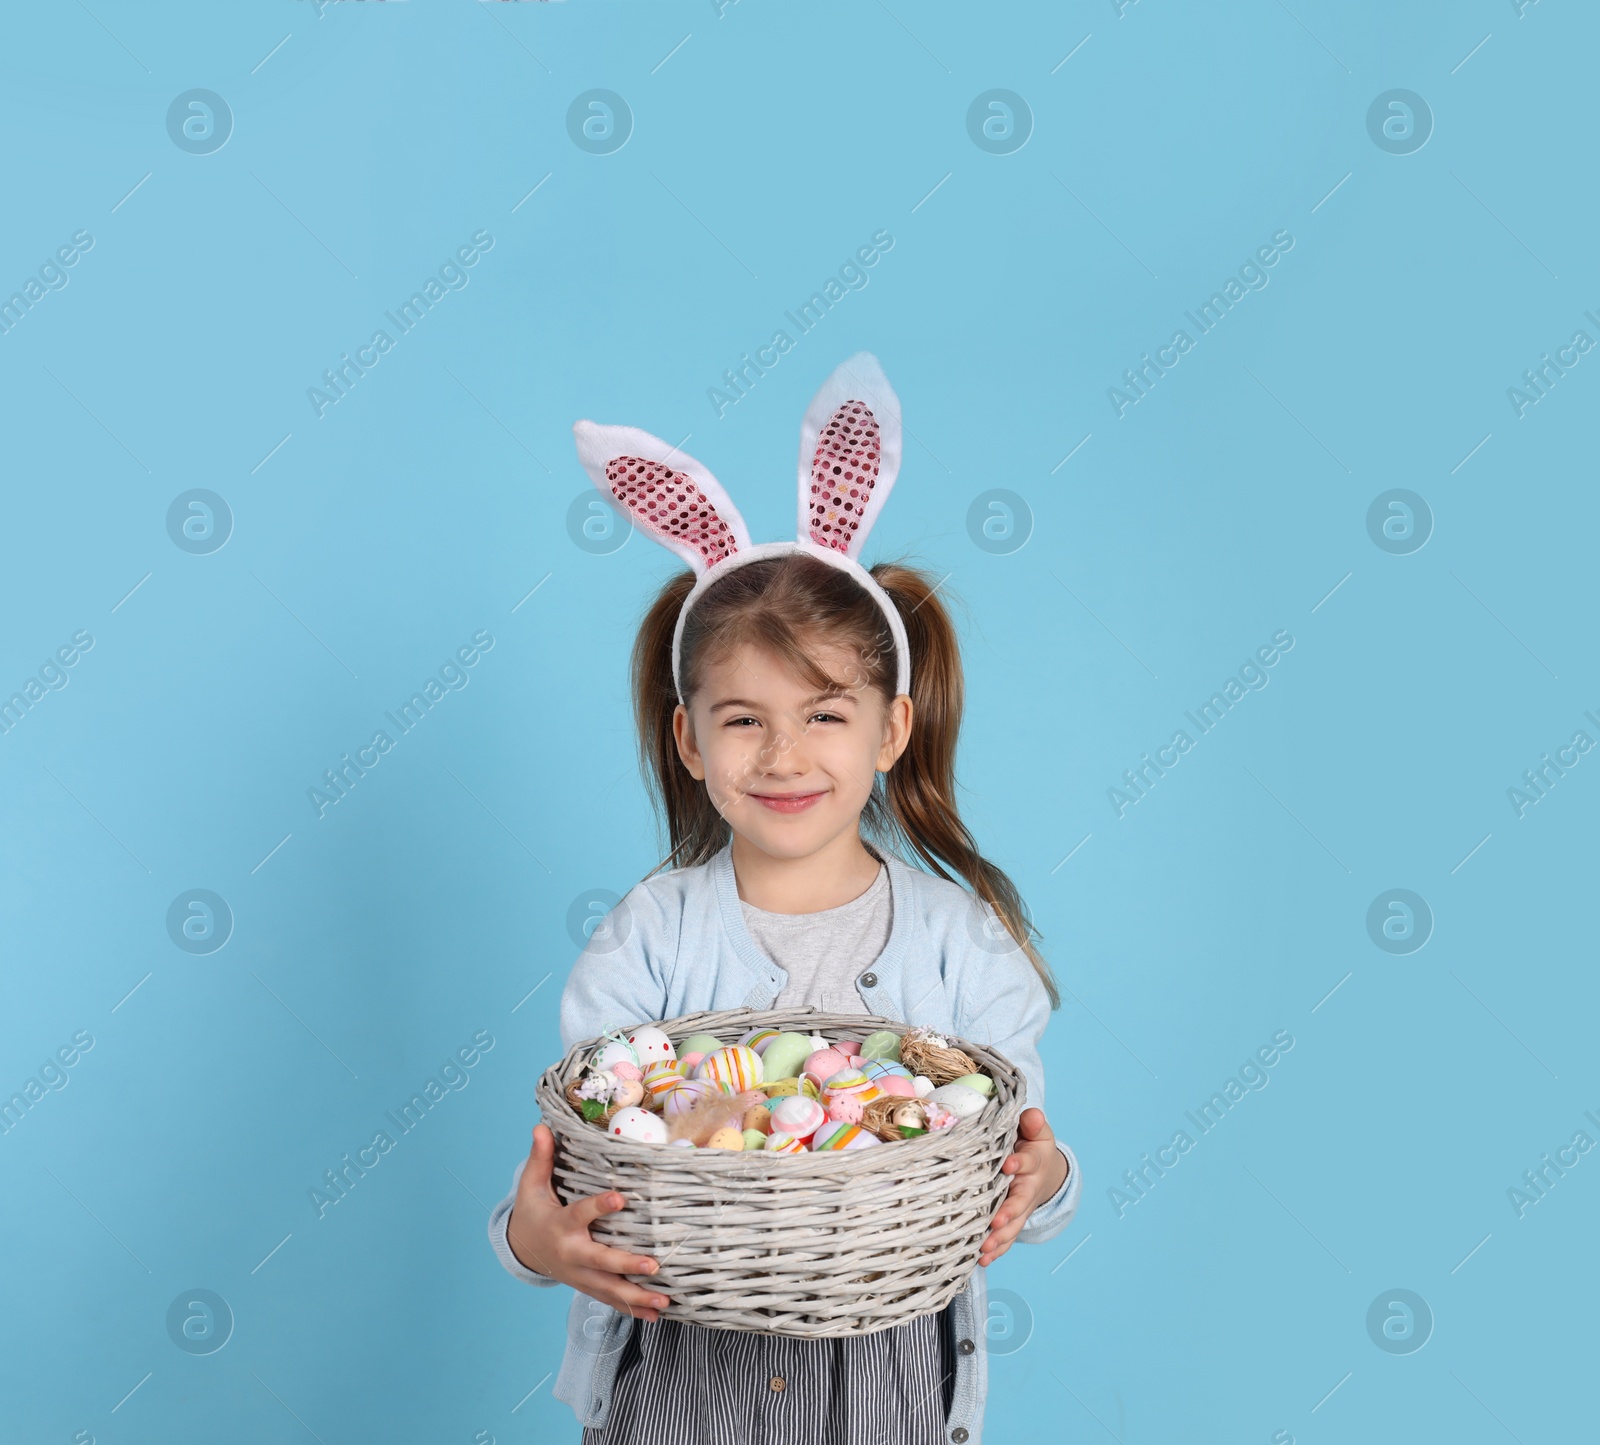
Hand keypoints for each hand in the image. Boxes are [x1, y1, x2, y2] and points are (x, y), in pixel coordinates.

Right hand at [505, 1123, 670, 1320]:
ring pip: (610, 1289)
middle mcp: (572, 1253)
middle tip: (653, 1265)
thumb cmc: (534, 1210)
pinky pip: (611, 1300)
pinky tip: (657, 1314)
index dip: (599, 1206)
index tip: (620, 1198)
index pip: (581, 1214)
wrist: (523, 1248)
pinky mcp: (588, 1285)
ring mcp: (581, 1275)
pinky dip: (633, 1309)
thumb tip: (541, 1126)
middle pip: (601, 1262)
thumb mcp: (532, 1185)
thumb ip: (541, 1158)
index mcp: (561, 1225)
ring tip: (664, 1301)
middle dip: (626, 1266)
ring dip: (638, 1297)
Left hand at [979, 1107, 1067, 1266]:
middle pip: (1020, 1202)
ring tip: (984, 1248)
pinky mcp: (1012, 1221)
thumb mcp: (1036, 1130)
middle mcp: (1028, 1187)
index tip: (1009, 1165)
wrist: (1044, 1170)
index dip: (1020, 1164)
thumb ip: (1033, 1122)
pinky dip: (995, 1250)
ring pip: (1013, 1225)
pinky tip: (981, 1259)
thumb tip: (1032, 1115)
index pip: (1028, 1162)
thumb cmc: (1032, 1144)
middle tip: (996, 1222)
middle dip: (1009, 1212)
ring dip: (1000, 1238)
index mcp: (1034, 1162)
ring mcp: (1021, 1207)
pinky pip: (1005, 1238)